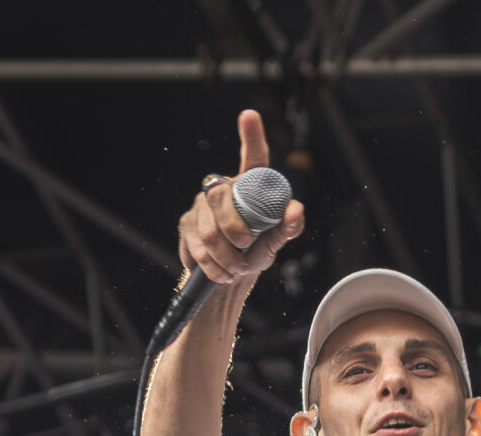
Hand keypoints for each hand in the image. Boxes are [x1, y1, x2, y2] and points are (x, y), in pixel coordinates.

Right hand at [177, 109, 305, 287]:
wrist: (227, 275)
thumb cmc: (254, 252)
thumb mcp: (275, 242)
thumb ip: (288, 227)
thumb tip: (295, 210)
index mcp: (248, 186)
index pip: (253, 157)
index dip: (252, 135)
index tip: (250, 115)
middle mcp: (222, 188)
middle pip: (221, 200)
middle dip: (235, 233)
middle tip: (244, 249)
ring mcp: (200, 206)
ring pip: (208, 231)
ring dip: (225, 258)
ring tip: (235, 267)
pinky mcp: (185, 224)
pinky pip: (197, 247)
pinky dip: (212, 267)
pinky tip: (219, 270)